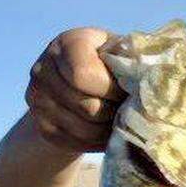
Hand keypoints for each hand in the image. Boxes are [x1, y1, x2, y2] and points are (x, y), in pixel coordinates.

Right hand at [25, 27, 126, 153]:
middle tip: (125, 107)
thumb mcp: (120, 52)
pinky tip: (106, 130)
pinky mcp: (43, 128)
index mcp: (67, 43)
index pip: (83, 75)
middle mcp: (43, 69)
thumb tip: (148, 81)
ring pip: (84, 130)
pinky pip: (76, 143)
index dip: (112, 89)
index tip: (126, 89)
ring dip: (108, 129)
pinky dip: (97, 141)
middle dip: (114, 111)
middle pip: (87, 107)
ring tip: (118, 119)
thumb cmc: (109, 64)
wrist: (77, 86)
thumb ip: (131, 61)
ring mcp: (38, 100)